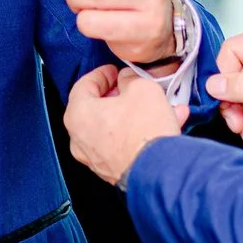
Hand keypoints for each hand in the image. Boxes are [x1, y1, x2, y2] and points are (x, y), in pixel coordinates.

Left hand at [64, 64, 181, 188]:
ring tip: (157, 105)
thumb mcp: (141, 87)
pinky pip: (124, 144)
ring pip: (114, 127)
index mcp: (78, 114)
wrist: (157, 171)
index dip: (101, 74)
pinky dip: (140, 133)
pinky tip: (165, 124)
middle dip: (118, 96)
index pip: (83, 85)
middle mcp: (81, 139)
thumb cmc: (143, 132)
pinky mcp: (112, 170)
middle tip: (132, 87)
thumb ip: (130, 79)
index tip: (113, 71)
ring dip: (134, 114)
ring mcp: (95, 157)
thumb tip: (128, 80)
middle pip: (97, 108)